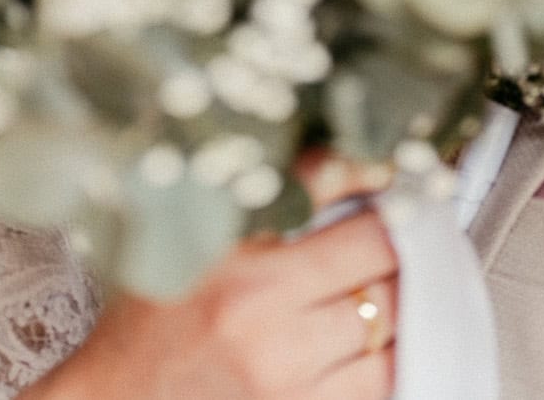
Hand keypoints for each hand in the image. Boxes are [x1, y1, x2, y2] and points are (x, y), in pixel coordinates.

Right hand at [28, 156, 397, 399]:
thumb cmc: (151, 316)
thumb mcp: (195, 240)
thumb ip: (270, 198)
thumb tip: (356, 165)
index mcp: (241, 270)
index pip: (352, 220)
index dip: (383, 201)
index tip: (387, 189)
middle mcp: (268, 330)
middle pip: (382, 270)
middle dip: (389, 249)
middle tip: (378, 237)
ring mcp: (290, 383)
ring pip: (390, 327)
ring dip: (392, 301)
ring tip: (368, 286)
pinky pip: (381, 381)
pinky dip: (383, 353)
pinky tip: (361, 336)